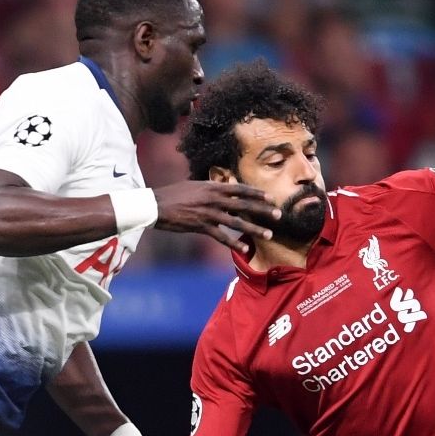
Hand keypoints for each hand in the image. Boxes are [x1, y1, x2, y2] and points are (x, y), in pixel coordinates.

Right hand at [153, 181, 280, 250]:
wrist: (155, 205)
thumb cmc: (173, 194)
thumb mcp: (194, 186)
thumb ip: (211, 189)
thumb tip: (223, 191)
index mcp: (212, 187)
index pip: (240, 189)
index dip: (257, 193)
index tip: (271, 198)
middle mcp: (213, 198)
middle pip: (244, 204)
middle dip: (263, 210)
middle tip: (279, 214)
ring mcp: (208, 213)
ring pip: (236, 222)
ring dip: (254, 228)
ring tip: (269, 234)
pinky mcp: (201, 226)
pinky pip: (221, 237)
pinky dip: (234, 244)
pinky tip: (245, 249)